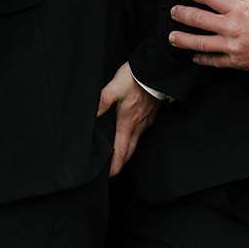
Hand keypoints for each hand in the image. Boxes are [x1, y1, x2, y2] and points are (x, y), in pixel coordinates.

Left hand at [96, 61, 159, 175]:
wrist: (157, 71)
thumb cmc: (136, 78)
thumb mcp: (114, 87)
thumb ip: (102, 101)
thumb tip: (91, 114)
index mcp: (128, 123)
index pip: (121, 153)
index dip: (114, 167)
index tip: (107, 176)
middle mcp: (138, 126)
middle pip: (129, 152)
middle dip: (120, 164)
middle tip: (110, 171)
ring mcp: (146, 122)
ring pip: (135, 143)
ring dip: (126, 152)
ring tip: (117, 155)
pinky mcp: (150, 115)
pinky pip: (141, 132)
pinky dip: (133, 138)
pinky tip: (128, 133)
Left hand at [169, 0, 248, 72]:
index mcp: (239, 6)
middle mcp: (232, 26)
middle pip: (196, 18)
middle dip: (180, 14)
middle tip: (173, 11)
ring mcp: (233, 45)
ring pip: (199, 42)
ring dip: (182, 38)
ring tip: (172, 36)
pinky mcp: (238, 61)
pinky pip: (214, 61)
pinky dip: (202, 58)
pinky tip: (194, 57)